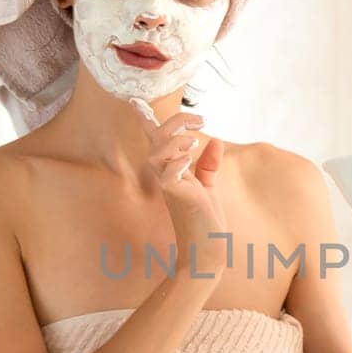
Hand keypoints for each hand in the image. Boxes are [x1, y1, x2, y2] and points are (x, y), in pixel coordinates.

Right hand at [133, 99, 227, 278]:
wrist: (208, 251)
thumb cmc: (205, 222)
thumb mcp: (208, 188)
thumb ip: (208, 165)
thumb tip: (216, 141)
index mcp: (170, 170)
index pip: (156, 141)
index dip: (146, 120)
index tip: (136, 101)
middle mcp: (165, 176)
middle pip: (157, 139)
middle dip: (175, 122)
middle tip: (201, 120)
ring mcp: (169, 187)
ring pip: (158, 153)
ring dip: (175, 140)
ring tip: (194, 141)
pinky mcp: (176, 198)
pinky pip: (168, 176)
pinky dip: (178, 163)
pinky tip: (190, 158)